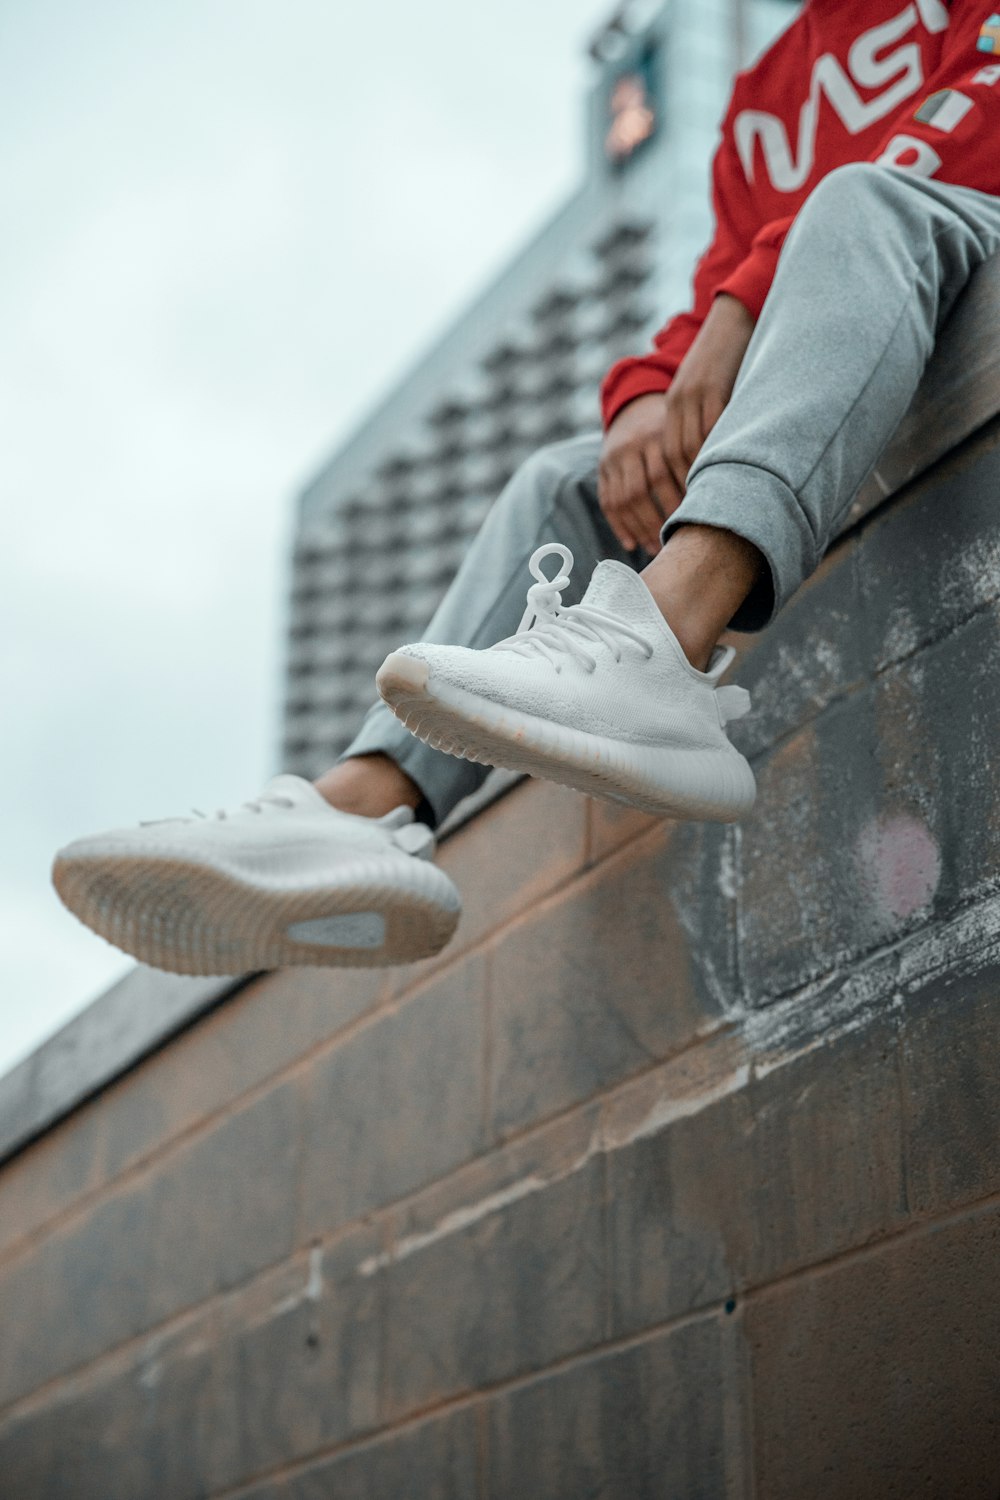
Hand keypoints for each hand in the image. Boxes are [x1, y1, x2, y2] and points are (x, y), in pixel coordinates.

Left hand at [661, 292, 754, 496]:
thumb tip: (720, 460)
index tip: (686, 513)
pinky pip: (711, 427)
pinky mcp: (711, 385)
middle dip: (684, 491)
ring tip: (714, 504)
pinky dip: (717, 451)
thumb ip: (711, 421)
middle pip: (673, 459)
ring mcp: (691, 394)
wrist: (734, 314)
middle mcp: (677, 403)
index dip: (675, 488)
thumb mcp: (714, 391)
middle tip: (698, 519)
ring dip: (700, 478)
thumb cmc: (733, 357)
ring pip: (690, 447)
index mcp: (673, 406)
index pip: (667, 458)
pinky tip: (729, 471)